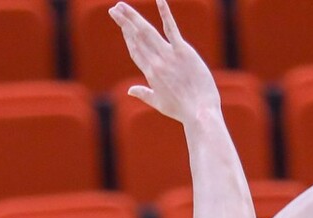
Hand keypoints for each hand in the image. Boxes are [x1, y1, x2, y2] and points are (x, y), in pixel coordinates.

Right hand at [109, 0, 219, 124]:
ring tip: (122, 5)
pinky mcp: (183, 51)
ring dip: (133, 17)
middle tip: (113, 8)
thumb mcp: (159, 103)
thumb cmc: (181, 110)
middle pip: (137, 38)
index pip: (135, 50)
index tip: (122, 25)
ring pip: (147, 31)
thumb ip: (143, 94)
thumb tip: (129, 90)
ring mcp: (169, 56)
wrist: (199, 113)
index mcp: (150, 73)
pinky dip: (165, 13)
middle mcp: (156, 62)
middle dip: (124, 22)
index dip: (127, 36)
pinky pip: (172, 29)